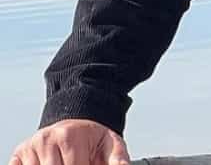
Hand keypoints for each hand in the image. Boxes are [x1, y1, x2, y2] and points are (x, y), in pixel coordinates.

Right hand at [9, 120, 130, 164]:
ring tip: (65, 161)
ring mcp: (30, 147)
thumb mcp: (110, 144)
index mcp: (69, 136)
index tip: (88, 163)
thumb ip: (118, 159)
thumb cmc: (92, 137)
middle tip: (79, 161)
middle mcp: (46, 139)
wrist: (75, 123)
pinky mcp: (19, 154)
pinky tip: (51, 163)